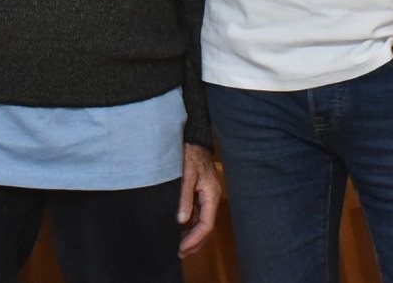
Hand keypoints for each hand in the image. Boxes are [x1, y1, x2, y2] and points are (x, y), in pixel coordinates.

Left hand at [176, 142, 220, 256]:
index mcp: (211, 194)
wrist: (194, 138)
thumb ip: (184, 196)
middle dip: (195, 242)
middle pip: (206, 227)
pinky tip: (180, 229)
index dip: (195, 239)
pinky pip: (197, 214)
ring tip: (180, 247)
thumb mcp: (186, 173)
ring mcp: (207, 196)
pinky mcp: (201, 193)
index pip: (206, 224)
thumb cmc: (190, 152)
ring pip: (202, 222)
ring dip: (192, 235)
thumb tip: (181, 221)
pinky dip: (190, 224)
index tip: (182, 248)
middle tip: (180, 253)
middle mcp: (212, 197)